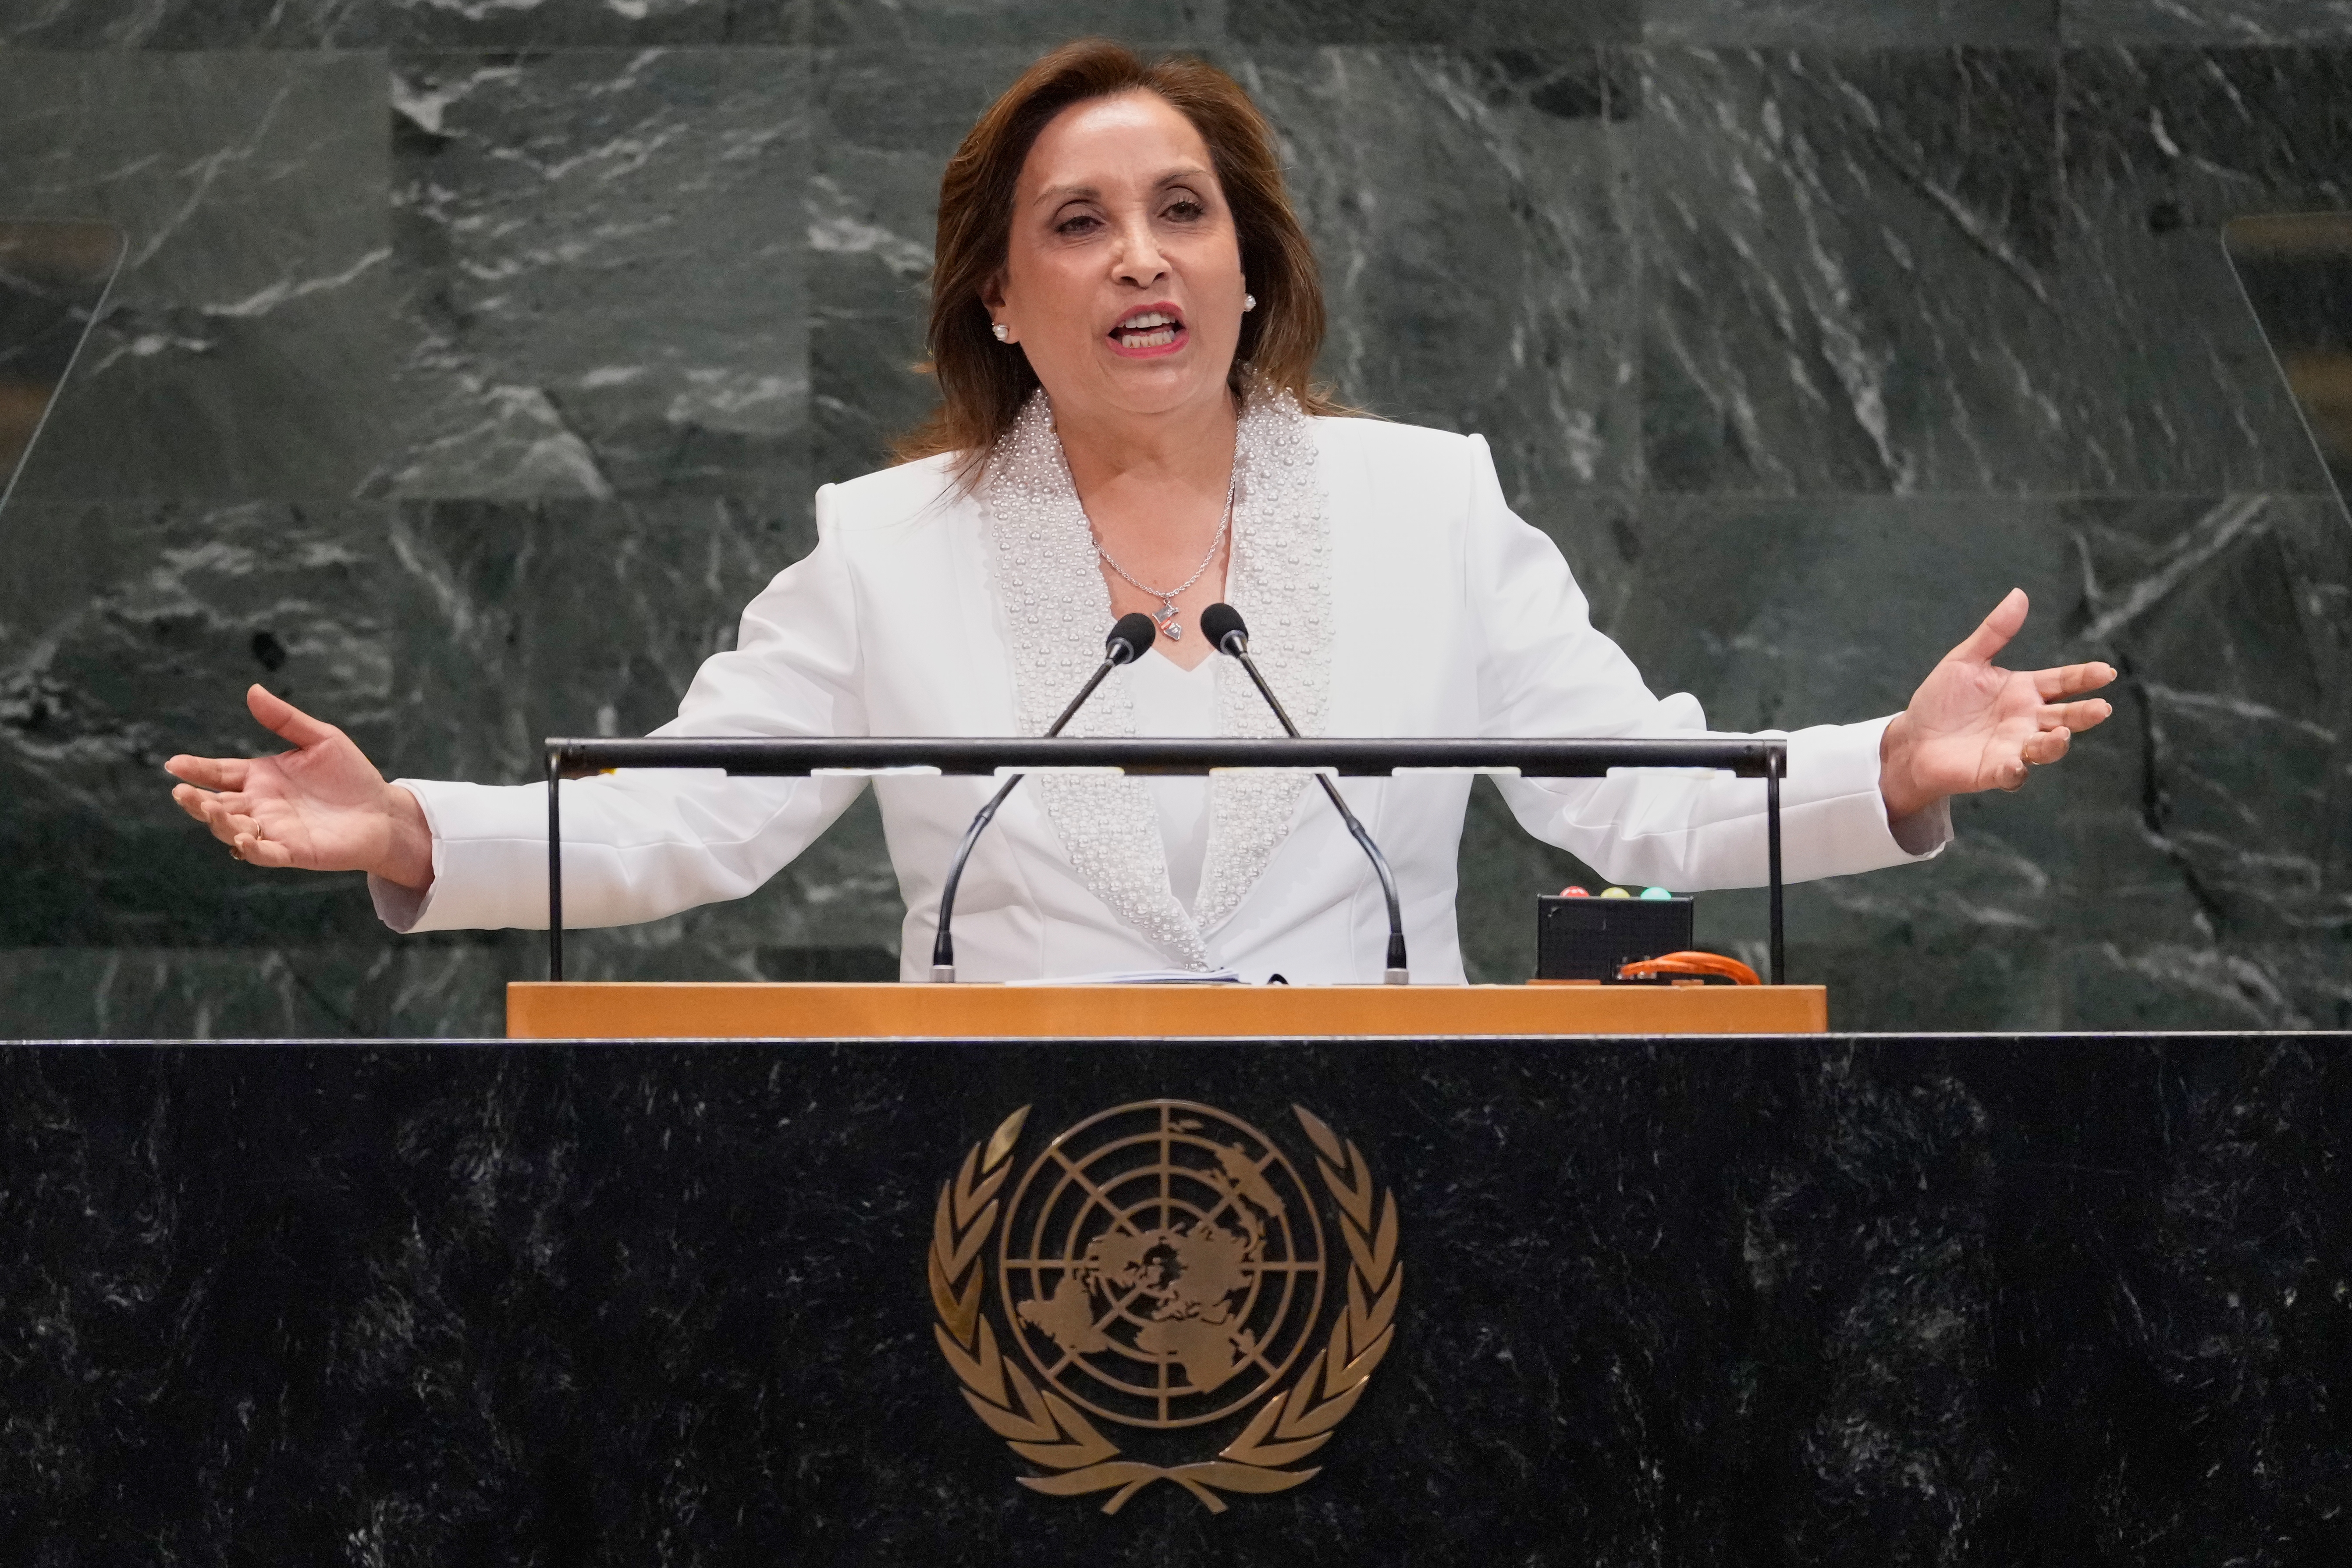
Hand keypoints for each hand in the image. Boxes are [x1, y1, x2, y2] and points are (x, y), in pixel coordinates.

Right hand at [166, 685, 433, 891]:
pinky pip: (265, 853)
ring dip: (218, 822)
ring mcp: (274, 830)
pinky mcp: (293, 851)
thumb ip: (285, 720)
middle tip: (181, 792)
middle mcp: (260, 805)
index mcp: (260, 777)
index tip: (174, 764)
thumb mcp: (321, 739)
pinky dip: (251, 849)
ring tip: (209, 808)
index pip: (219, 772)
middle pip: (217, 804)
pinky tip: (243, 838)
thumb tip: (252, 690)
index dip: (196, 769)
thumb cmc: (351, 776)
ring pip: (233, 829)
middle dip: (196, 800)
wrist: (384, 811)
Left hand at [1878, 588, 2115, 821]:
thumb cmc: (1941, 701)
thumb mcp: (1965, 661)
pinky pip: (2013, 775)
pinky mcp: (1994, 771)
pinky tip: (2016, 765)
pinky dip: (2016, 771)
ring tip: (2061, 734)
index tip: (2105, 671)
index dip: (2084, 677)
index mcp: (2024, 691)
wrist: (1912, 739)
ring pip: (2046, 747)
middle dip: (2084, 714)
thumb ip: (1994, 632)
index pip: (2063, 681)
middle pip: (2065, 716)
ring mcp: (2013, 747)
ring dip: (2056, 743)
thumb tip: (2019, 594)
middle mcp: (2026, 720)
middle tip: (2101, 708)